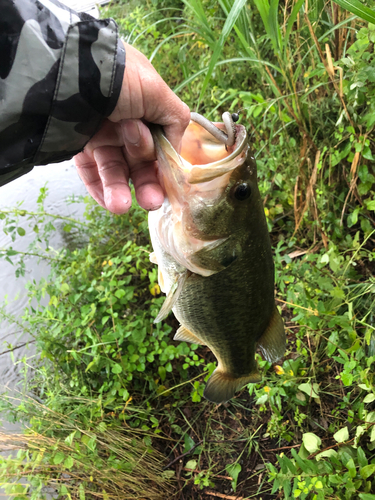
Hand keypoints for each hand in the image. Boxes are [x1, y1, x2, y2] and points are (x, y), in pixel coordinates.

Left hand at [74, 42, 189, 213]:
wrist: (75, 72)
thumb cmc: (122, 79)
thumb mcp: (158, 94)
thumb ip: (175, 121)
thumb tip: (174, 150)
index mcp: (146, 110)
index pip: (158, 147)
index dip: (163, 167)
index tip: (168, 185)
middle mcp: (124, 124)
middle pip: (139, 163)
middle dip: (146, 183)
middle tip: (151, 201)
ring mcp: (101, 135)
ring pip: (115, 170)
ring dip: (120, 190)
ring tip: (121, 206)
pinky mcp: (78, 145)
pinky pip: (91, 172)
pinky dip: (100, 189)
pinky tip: (110, 203)